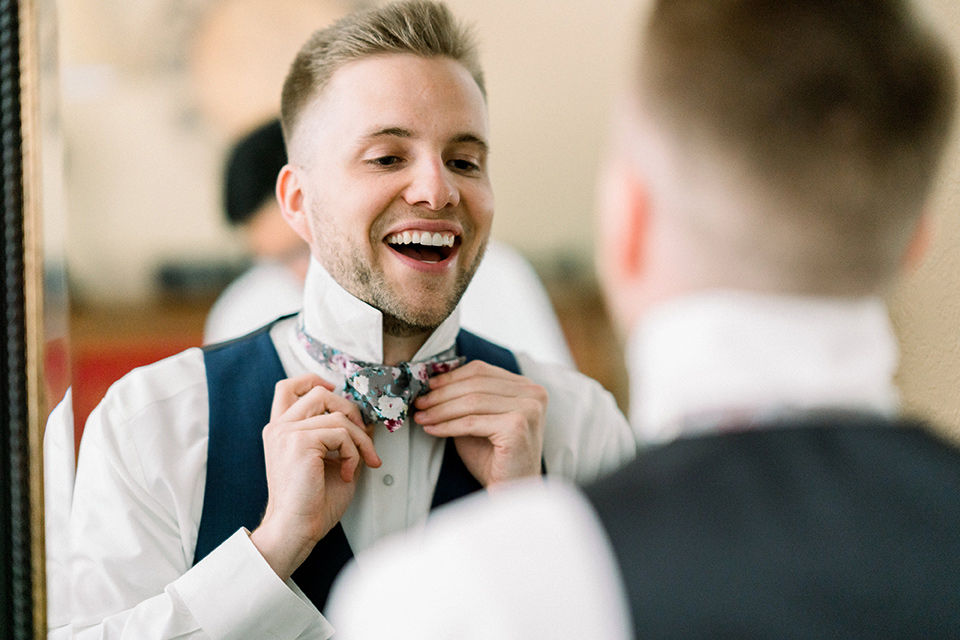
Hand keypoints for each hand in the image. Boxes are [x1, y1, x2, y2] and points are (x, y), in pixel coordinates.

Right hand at [250, 374, 380, 579]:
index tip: (335, 390)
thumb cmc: (313, 502)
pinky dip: (353, 453)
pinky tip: (347, 473)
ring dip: (360, 440)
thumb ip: (344, 437)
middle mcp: (279, 427)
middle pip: (320, 393)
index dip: (313, 380)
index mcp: (281, 430)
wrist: (297, 529)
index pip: (288, 387)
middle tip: (365, 440)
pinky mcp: (299, 441)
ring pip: (338, 415)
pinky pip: (340, 433)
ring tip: (362, 463)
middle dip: (351, 411)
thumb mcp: (333, 461)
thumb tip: (368, 420)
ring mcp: (286, 432)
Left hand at [412, 361, 546, 486]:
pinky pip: (471, 421)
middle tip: (419, 403)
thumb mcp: (479, 419)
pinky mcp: (517, 426)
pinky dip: (447, 425)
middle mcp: (533, 393)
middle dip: (441, 394)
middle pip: (475, 384)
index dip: (451, 377)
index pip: (481, 370)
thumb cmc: (495, 458)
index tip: (428, 386)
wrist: (511, 493)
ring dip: (440, 410)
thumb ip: (465, 400)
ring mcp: (528, 408)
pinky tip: (432, 430)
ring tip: (421, 417)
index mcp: (526, 386)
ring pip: (471, 402)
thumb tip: (432, 384)